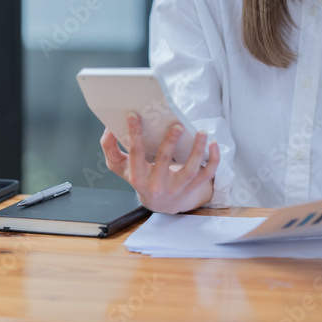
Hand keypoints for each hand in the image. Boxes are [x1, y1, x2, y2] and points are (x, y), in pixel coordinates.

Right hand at [99, 113, 219, 213]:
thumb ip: (110, 148)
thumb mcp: (121, 167)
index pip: (135, 154)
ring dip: (197, 151)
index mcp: (138, 177)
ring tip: (202, 133)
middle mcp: (157, 185)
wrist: (160, 205)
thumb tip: (108, 129)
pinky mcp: (192, 188)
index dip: (134, 134)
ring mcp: (176, 188)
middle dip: (170, 143)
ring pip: (190, 170)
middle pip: (163, 162)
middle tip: (176, 125)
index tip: (134, 115)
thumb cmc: (140, 179)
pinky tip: (214, 144)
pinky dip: (213, 160)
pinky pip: (206, 175)